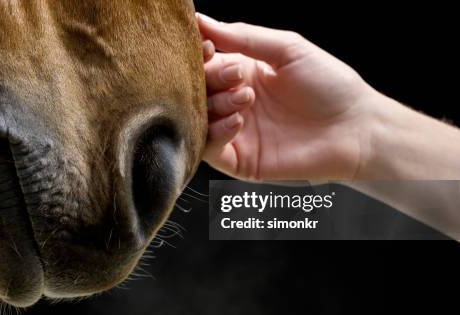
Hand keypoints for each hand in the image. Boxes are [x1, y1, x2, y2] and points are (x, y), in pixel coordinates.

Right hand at [198, 13, 377, 179]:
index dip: (199, 55)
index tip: (207, 47)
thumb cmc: (330, 86)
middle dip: (210, 79)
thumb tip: (202, 20)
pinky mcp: (239, 160)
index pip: (204, 63)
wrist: (356, 129)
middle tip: (236, 75)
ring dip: (216, 105)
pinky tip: (239, 120)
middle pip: (197, 90)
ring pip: (199, 119)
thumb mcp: (287, 49)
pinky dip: (216, 133)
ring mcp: (235, 132)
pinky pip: (210, 148)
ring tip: (246, 98)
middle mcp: (235, 101)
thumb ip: (243, 36)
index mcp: (243, 73)